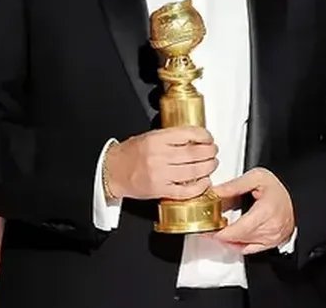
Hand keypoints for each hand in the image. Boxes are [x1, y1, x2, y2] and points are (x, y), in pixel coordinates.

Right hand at [104, 127, 218, 200]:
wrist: (112, 172)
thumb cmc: (130, 154)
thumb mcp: (149, 136)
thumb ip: (171, 137)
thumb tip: (195, 138)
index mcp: (156, 139)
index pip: (188, 134)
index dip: (204, 136)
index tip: (209, 138)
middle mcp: (159, 156)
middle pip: (194, 154)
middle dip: (209, 152)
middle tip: (213, 152)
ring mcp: (160, 175)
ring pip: (193, 172)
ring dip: (208, 168)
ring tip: (211, 165)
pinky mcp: (159, 191)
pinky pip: (185, 191)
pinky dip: (199, 187)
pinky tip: (204, 182)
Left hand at [211, 168, 294, 254]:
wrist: (298, 196)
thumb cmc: (280, 188)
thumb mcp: (256, 177)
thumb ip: (234, 186)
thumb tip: (214, 192)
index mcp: (265, 212)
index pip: (236, 231)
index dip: (219, 232)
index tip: (207, 229)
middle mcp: (270, 229)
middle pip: (237, 238)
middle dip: (221, 233)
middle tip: (210, 225)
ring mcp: (271, 239)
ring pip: (241, 244)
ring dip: (229, 238)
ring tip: (222, 227)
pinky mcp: (271, 244)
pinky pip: (248, 250)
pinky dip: (238, 244)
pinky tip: (233, 236)